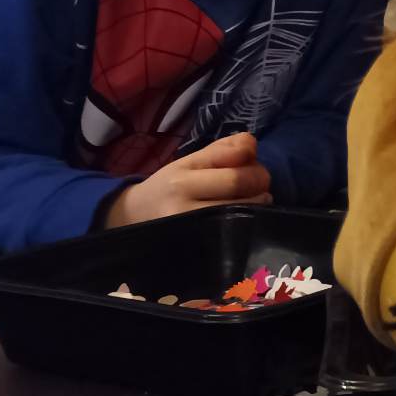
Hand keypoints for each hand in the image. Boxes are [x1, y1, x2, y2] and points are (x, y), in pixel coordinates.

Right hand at [101, 134, 272, 228]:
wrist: (135, 221)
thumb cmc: (168, 188)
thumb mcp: (187, 163)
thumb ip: (221, 150)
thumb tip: (252, 143)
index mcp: (181, 181)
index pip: (230, 166)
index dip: (251, 160)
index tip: (250, 159)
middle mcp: (184, 208)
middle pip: (240, 187)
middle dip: (260, 180)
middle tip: (258, 181)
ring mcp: (193, 233)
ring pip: (244, 211)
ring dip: (259, 201)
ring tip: (251, 198)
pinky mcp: (201, 251)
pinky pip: (236, 233)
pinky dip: (249, 221)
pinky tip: (244, 216)